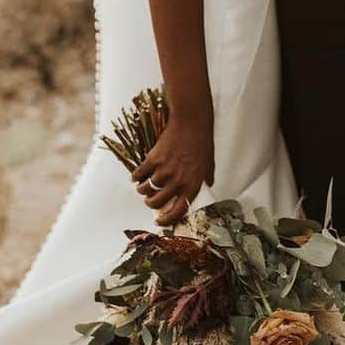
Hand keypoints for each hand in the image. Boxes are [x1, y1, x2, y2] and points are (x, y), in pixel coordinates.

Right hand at [130, 112, 214, 226]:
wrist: (191, 122)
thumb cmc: (202, 142)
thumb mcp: (208, 165)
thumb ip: (205, 180)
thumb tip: (205, 188)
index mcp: (192, 186)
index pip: (177, 211)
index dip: (166, 220)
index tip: (159, 221)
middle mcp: (177, 182)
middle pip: (157, 202)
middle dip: (150, 203)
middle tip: (149, 200)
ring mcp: (164, 170)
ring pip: (146, 189)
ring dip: (142, 190)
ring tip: (142, 187)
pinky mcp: (153, 159)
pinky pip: (140, 174)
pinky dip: (136, 177)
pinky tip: (136, 176)